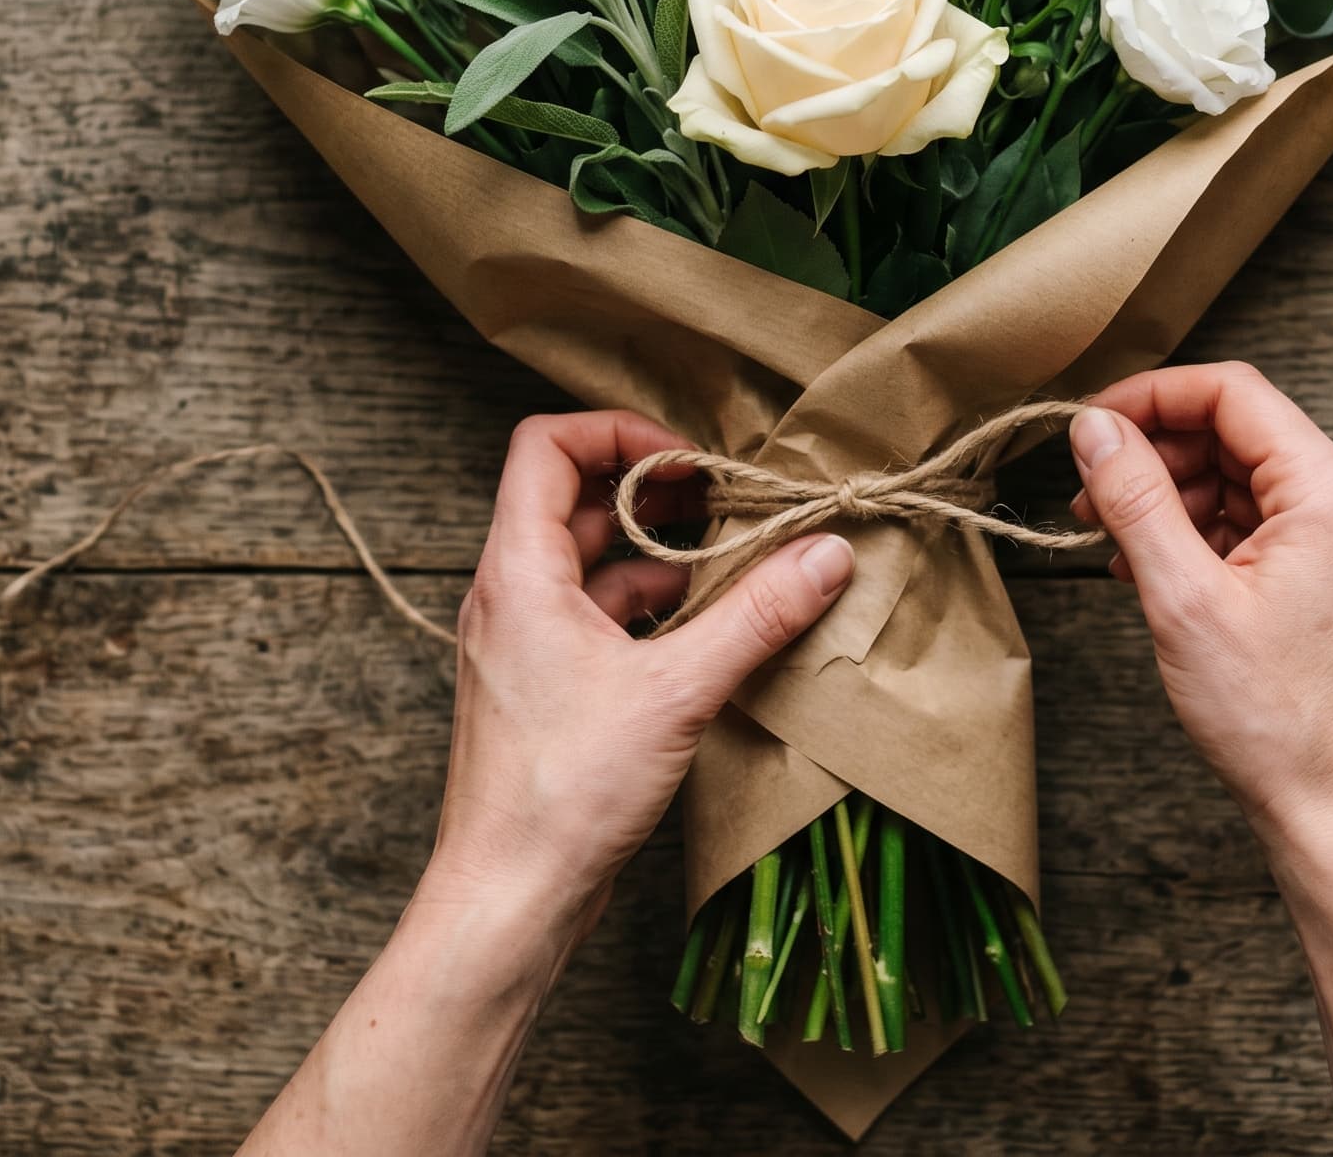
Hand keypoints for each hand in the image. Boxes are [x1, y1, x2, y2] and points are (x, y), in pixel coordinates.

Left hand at [423, 410, 855, 927]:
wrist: (507, 898)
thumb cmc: (562, 792)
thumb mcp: (677, 690)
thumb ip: (757, 615)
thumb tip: (826, 554)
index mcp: (518, 571)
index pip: (546, 445)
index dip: (620, 434)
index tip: (691, 462)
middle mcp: (509, 596)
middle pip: (575, 499)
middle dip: (657, 493)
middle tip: (729, 504)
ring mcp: (522, 644)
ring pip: (591, 564)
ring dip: (660, 554)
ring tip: (735, 564)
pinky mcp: (544, 690)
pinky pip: (596, 618)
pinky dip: (651, 610)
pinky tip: (709, 631)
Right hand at [1067, 363, 1332, 851]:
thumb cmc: (1275, 721)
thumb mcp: (1183, 598)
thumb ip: (1134, 498)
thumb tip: (1094, 429)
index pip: (1232, 394)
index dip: (1150, 398)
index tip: (1090, 426)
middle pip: (1239, 432)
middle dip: (1157, 455)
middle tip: (1089, 493)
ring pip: (1247, 478)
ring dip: (1175, 497)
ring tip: (1111, 539)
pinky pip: (1265, 523)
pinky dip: (1206, 532)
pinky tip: (1153, 567)